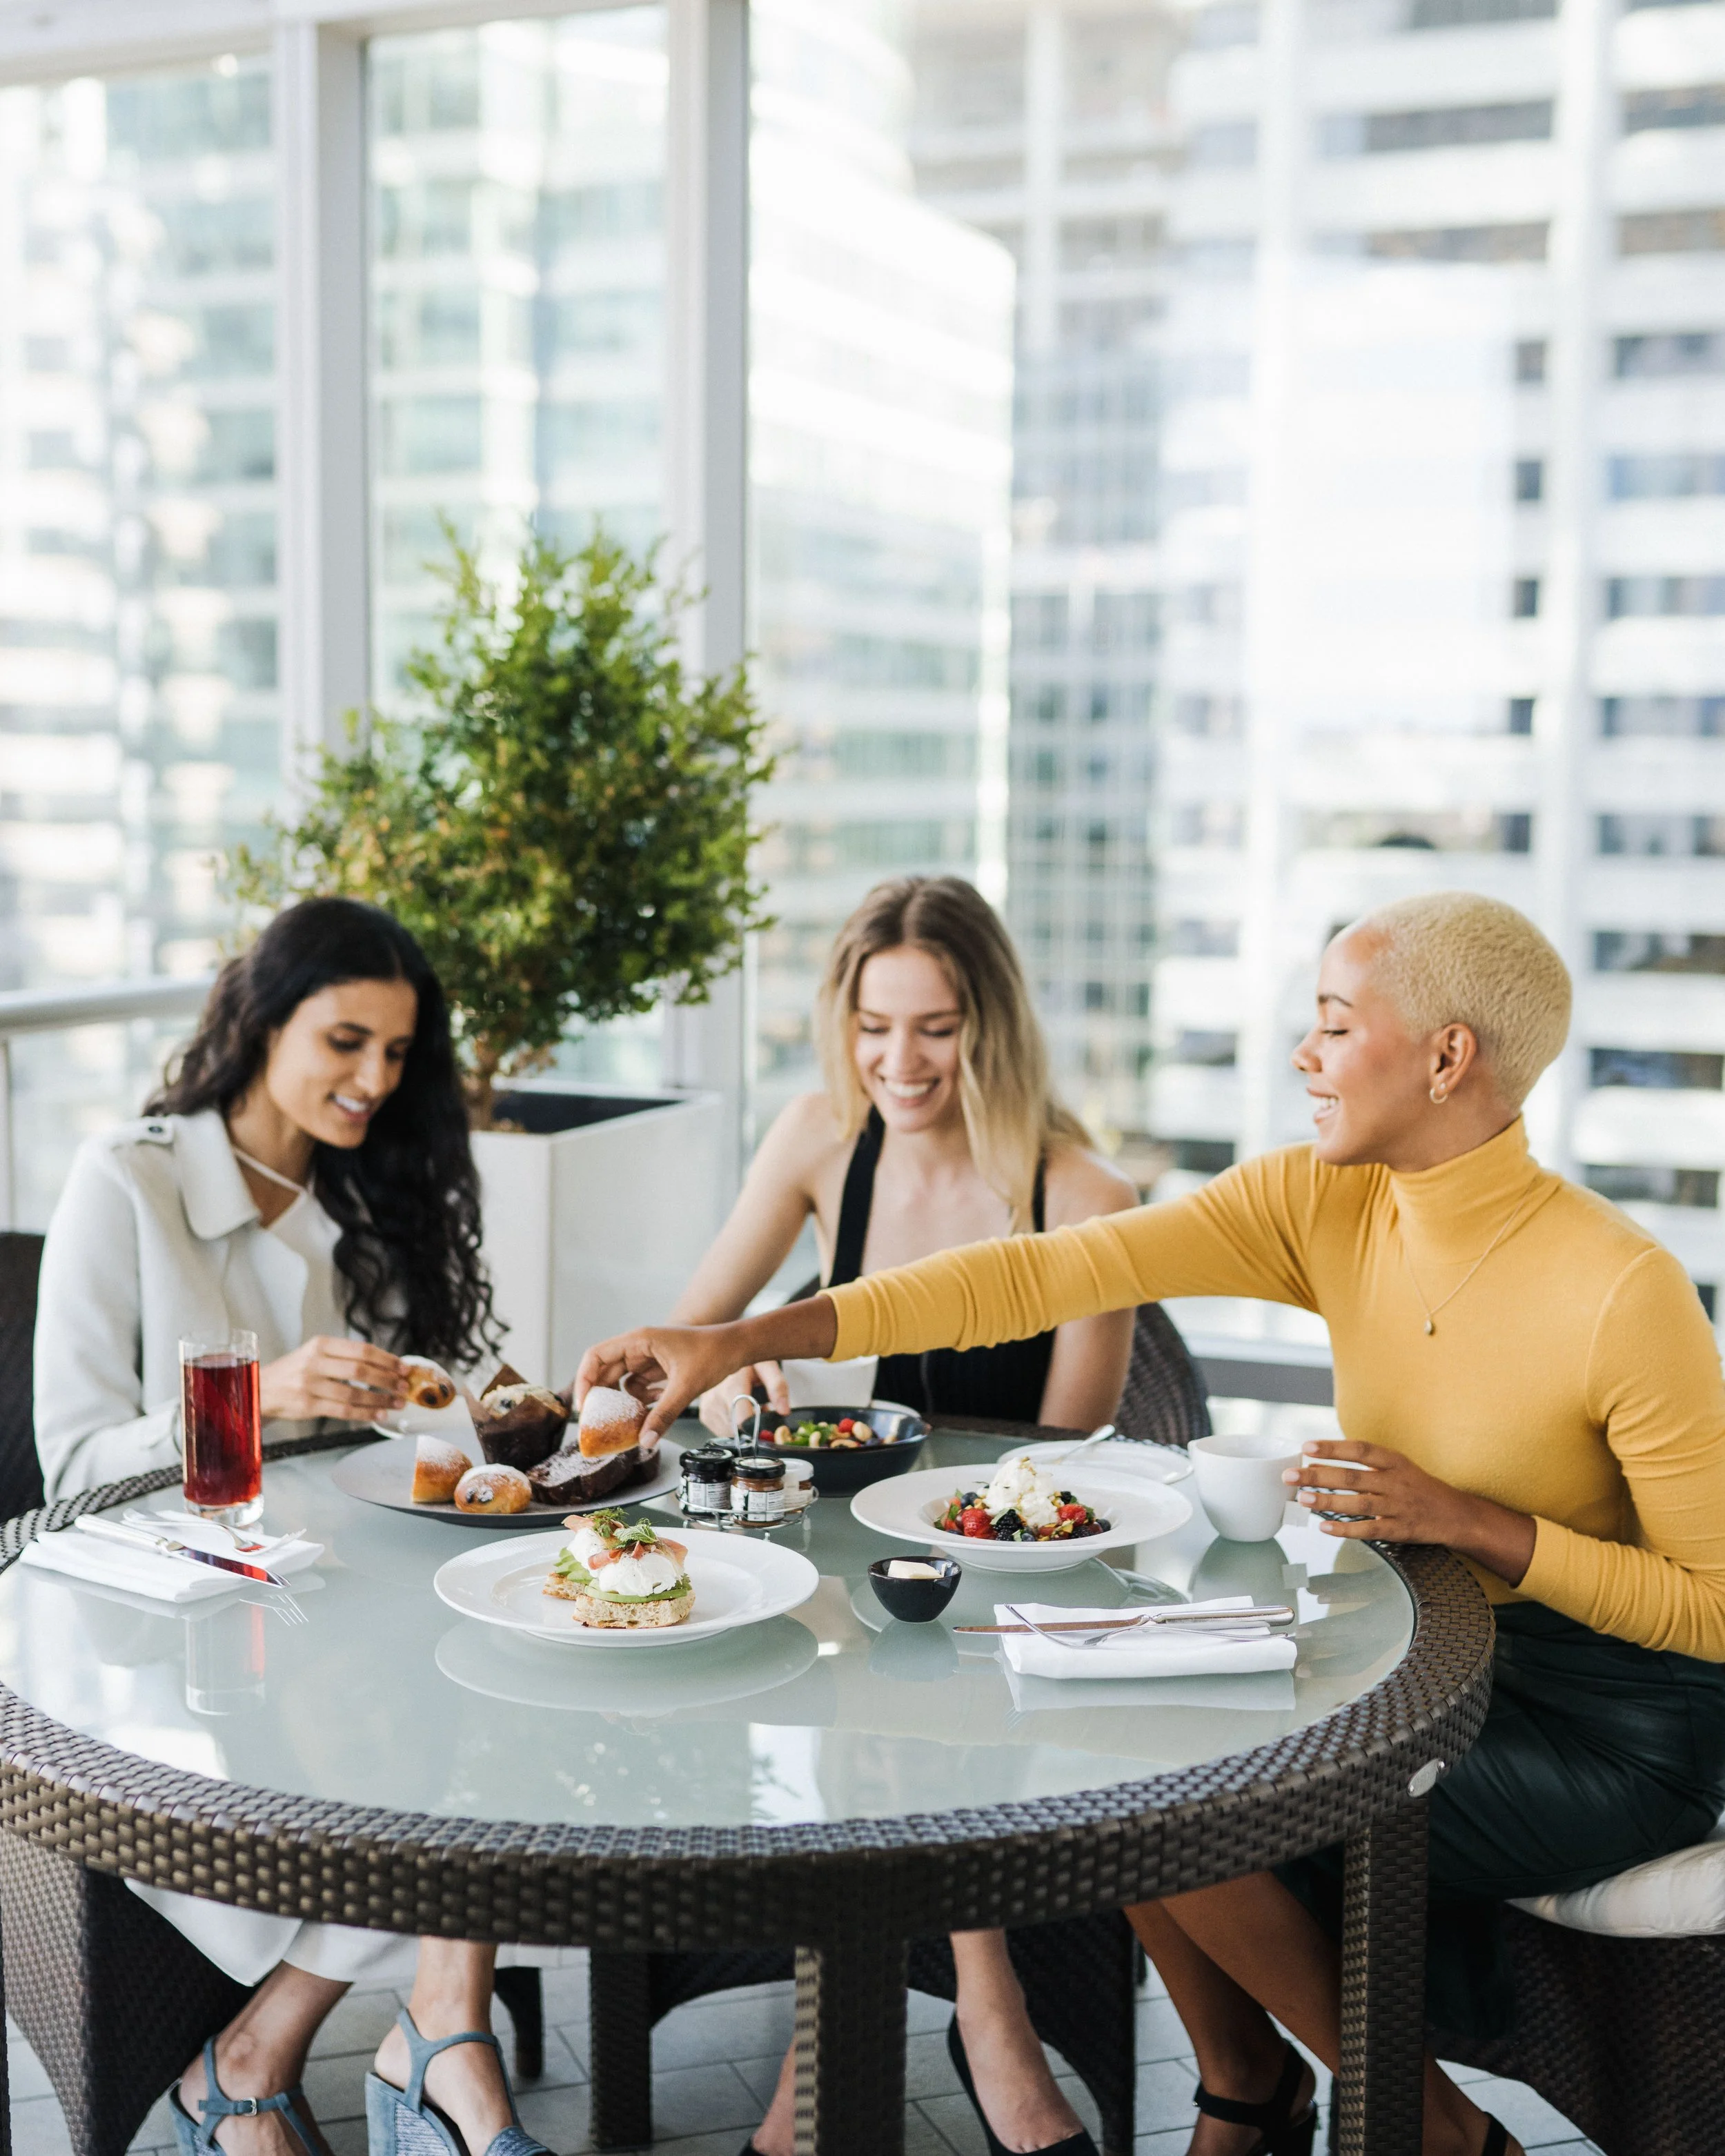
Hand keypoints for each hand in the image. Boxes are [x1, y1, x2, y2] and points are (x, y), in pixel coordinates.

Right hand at [259, 1337, 407, 1424]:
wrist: (262, 1389)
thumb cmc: (295, 1371)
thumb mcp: (315, 1354)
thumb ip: (344, 1357)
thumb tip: (385, 1365)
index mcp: (321, 1344)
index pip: (361, 1349)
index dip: (387, 1359)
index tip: (404, 1367)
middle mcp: (315, 1362)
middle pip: (360, 1370)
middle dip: (387, 1379)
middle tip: (404, 1386)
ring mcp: (310, 1384)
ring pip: (353, 1393)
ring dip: (380, 1400)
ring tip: (396, 1403)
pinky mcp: (307, 1405)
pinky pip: (343, 1411)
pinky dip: (364, 1413)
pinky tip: (378, 1415)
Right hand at [578, 1323, 755, 1444]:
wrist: (737, 1347)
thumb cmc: (713, 1354)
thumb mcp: (686, 1386)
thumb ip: (664, 1415)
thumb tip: (645, 1442)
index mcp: (639, 1341)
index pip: (595, 1356)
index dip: (584, 1380)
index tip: (584, 1407)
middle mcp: (639, 1347)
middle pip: (605, 1372)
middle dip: (602, 1398)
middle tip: (598, 1424)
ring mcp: (648, 1358)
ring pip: (623, 1383)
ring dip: (624, 1402)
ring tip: (627, 1423)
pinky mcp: (658, 1369)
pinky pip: (639, 1388)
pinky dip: (641, 1402)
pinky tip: (651, 1412)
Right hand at [698, 1361, 789, 1440]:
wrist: (722, 1352)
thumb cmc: (746, 1358)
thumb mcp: (767, 1366)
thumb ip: (777, 1387)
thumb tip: (784, 1410)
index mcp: (731, 1387)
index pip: (743, 1421)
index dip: (759, 1425)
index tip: (767, 1418)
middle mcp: (715, 1400)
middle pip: (740, 1429)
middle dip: (753, 1424)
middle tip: (759, 1406)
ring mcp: (708, 1409)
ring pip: (731, 1433)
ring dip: (743, 1425)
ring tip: (748, 1405)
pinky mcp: (705, 1415)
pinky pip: (722, 1431)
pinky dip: (733, 1425)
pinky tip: (737, 1409)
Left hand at [1285, 1439, 1535, 1586]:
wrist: (1456, 1515)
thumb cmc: (1418, 1487)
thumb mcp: (1398, 1467)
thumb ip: (1366, 1464)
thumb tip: (1322, 1461)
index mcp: (1395, 1461)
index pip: (1360, 1449)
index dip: (1333, 1447)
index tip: (1307, 1446)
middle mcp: (1396, 1481)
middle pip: (1352, 1477)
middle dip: (1318, 1475)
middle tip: (1290, 1475)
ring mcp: (1398, 1506)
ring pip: (1357, 1504)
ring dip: (1326, 1501)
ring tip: (1301, 1499)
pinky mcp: (1400, 1530)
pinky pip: (1369, 1529)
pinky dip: (1346, 1529)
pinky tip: (1325, 1527)